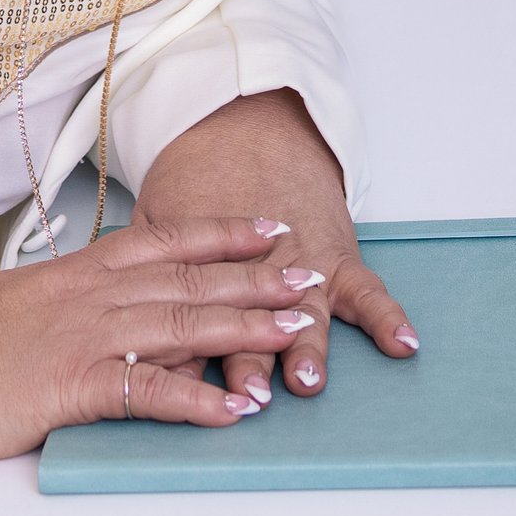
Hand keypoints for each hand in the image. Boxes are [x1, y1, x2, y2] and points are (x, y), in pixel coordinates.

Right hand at [0, 217, 314, 460]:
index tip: (269, 229)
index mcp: (85, 271)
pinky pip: (148, 391)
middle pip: (191, 280)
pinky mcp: (77, 385)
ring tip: (295, 333)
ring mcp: (90, 337)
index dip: (224, 234)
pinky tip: (235, 410)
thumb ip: (77, 296)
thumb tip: (108, 300)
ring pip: (183, 325)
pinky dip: (196, 400)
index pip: (168, 241)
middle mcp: (97, 295)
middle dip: (257, 279)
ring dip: (246, 330)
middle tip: (308, 276)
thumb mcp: (29, 299)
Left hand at [134, 89, 416, 408]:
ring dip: (305, 344)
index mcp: (203, 267)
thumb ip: (140, 272)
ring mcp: (300, 263)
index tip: (195, 387)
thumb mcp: (153, 220)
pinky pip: (366, 289)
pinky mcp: (336, 254)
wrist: (245, 123)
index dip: (195, 356)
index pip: (196, 320)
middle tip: (254, 392)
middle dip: (251, 359)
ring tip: (306, 375)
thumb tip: (113, 327)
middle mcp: (254, 271)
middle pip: (251, 322)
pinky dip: (386, 317)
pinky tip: (403, 344)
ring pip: (303, 310)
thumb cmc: (194, 178)